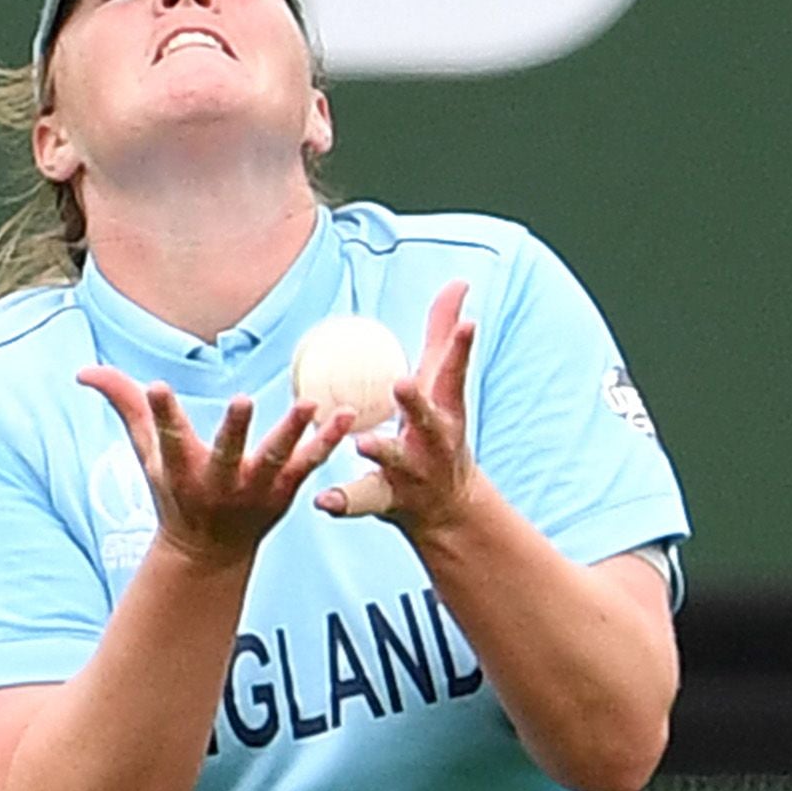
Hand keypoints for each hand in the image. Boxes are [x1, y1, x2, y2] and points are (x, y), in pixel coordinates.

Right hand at [79, 367, 347, 570]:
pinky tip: (347, 414)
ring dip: (293, 432)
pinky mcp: (286, 492)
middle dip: (234, 431)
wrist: (209, 555)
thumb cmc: (174, 491)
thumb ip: (124, 405)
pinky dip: (329, 442)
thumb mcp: (145, 453)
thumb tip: (83, 371)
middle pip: (226, 454)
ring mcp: (256, 490)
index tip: (155, 386)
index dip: (160, 412)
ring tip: (310, 403)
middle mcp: (218, 483)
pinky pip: (310, 464)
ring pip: (277, 459)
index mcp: (180, 471)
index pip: (166, 438)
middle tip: (241, 400)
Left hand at [316, 282, 480, 534]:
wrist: (450, 508)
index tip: (468, 324)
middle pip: (426, 421)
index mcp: (446, 411)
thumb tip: (459, 282)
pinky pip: (361, 500)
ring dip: (381, 452)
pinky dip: (343, 502)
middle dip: (416, 403)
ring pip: (394, 463)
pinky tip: (323, 500)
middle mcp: (432, 442)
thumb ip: (444, 335)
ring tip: (362, 443)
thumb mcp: (444, 386)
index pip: (455, 375)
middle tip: (402, 383)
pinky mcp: (387, 500)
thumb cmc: (439, 431)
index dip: (462, 349)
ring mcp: (412, 474)